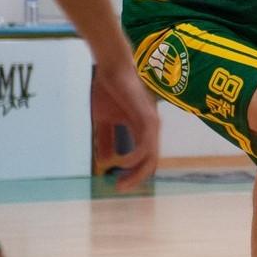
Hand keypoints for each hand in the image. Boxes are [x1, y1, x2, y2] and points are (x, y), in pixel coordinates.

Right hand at [91, 57, 161, 190]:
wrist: (111, 67)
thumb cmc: (109, 90)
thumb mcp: (105, 120)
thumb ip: (107, 139)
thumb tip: (105, 162)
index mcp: (143, 129)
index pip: (146, 158)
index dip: (134, 173)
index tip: (117, 183)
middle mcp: (152, 128)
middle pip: (151, 162)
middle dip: (136, 178)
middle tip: (119, 188)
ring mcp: (152, 123)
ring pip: (151, 157)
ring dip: (136, 172)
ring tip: (119, 181)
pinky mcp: (147, 117)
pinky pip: (146, 144)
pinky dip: (135, 157)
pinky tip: (121, 163)